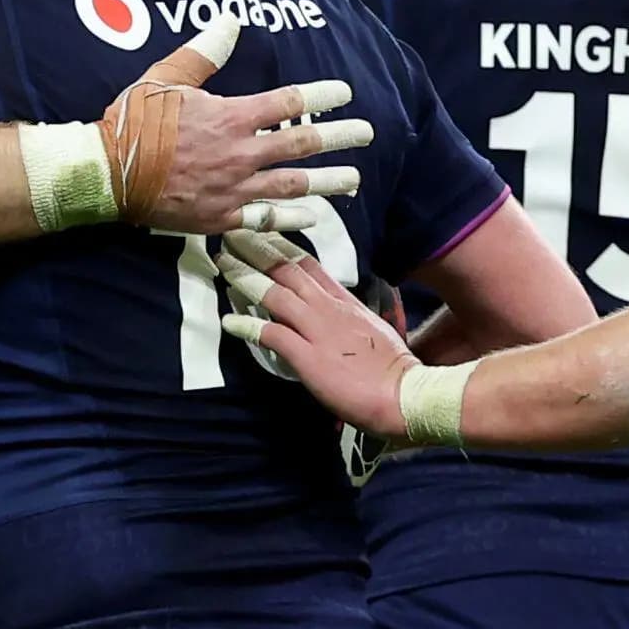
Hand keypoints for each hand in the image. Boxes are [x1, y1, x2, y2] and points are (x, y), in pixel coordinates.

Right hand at [101, 15, 372, 236]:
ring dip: (327, 181)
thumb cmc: (132, 123)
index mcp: (231, 116)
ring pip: (292, 185)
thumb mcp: (166, 77)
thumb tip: (230, 19)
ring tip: (354, 179)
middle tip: (366, 134)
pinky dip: (291, 218)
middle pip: (301, 143)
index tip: (344, 92)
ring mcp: (234, 188)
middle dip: (339, 137)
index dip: (320, 95)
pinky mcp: (221, 217)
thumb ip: (204, 52)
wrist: (107, 174)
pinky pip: (265, 219)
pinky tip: (312, 216)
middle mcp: (240, 153)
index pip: (288, 102)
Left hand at [219, 229, 415, 436]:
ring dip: (246, 277)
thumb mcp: (371, 330)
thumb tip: (332, 319)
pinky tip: (229, 322)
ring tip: (223, 263)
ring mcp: (318, 330)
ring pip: (276, 294)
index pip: (310, 266)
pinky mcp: (309, 356)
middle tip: (234, 234)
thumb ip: (347, 319)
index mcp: (345, 302)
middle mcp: (329, 309)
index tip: (264, 235)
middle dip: (259, 249)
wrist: (406, 394)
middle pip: (288, 270)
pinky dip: (248, 326)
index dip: (283, 248)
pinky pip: (272, 335)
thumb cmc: (393, 370)